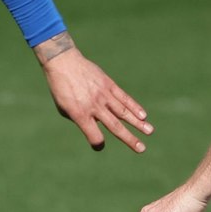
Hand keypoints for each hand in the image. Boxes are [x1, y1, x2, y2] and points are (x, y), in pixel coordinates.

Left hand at [36, 36, 153, 151]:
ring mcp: (103, 95)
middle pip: (115, 126)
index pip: (94, 135)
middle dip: (129, 139)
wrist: (63, 62)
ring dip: (138, 123)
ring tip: (150, 131)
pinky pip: (124, 98)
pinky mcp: (109, 84)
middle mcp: (94, 106)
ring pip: (124, 112)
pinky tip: (143, 115)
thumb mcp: (64, 108)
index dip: (97, 143)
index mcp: (80, 114)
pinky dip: (134, 106)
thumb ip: (81, 119)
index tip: (98, 144)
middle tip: (142, 149)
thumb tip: (99, 124)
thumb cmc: (60, 88)